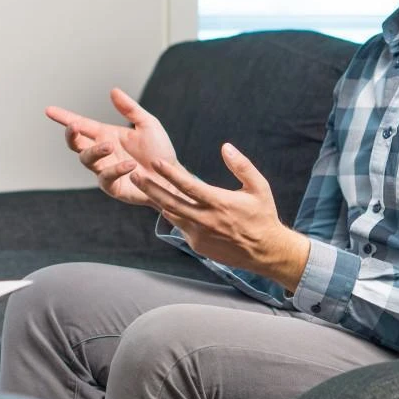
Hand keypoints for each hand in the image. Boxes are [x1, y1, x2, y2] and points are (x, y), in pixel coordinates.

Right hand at [46, 88, 177, 206]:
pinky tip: (130, 164)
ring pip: (87, 160)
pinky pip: (107, 177)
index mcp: (106, 135)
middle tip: (74, 126)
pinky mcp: (114, 187)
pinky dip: (116, 169)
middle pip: (77, 144)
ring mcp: (105, 170)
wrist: (172, 176)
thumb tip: (113, 91)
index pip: (81, 125)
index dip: (64, 117)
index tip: (49, 110)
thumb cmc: (159, 151)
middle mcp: (102, 153)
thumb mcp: (148, 124)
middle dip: (72, 135)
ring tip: (109, 145)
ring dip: (95, 151)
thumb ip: (130, 109)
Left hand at [130, 143, 310, 291]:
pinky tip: (163, 203)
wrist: (265, 251)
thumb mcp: (259, 187)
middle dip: (150, 188)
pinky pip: (180, 226)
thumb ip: (242, 166)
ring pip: (172, 215)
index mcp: (219, 203)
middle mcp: (206, 219)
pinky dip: (172, 214)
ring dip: (156, 200)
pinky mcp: (197, 245)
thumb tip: (226, 147)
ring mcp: (199, 234)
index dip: (169, 174)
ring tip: (141, 187)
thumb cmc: (262, 216)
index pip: (188, 186)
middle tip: (134, 175)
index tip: (155, 163)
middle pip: (170, 202)